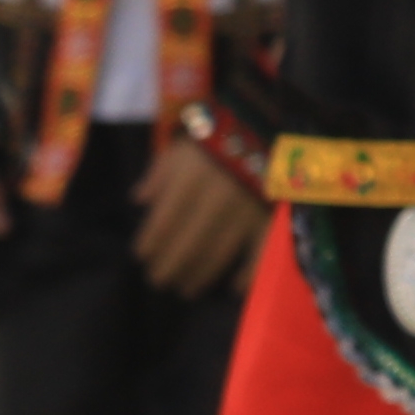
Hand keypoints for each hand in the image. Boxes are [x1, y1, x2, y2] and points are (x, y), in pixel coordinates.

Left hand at [131, 134, 266, 296]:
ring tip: (186, 289)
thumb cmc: (222, 135)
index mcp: (191, 178)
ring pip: (218, 253)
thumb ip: (161, 172)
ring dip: (199, 275)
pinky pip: (260, 252)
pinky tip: (234, 288)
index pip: (163, 221)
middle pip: (187, 243)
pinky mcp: (271, 217)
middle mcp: (216, 199)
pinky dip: (248, 274)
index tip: (141, 256)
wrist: (275, 125)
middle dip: (169, 266)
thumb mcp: (186, 145)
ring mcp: (246, 211)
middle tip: (158, 280)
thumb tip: (140, 200)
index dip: (150, 242)